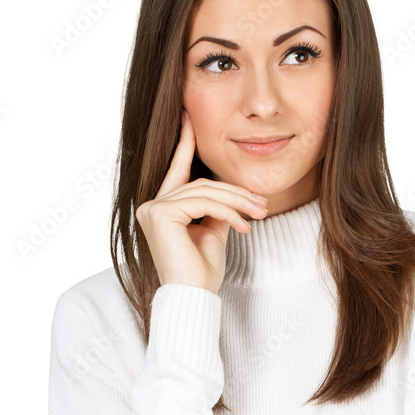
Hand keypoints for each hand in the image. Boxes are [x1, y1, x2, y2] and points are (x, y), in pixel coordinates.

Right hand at [135, 109, 268, 293]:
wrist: (194, 296)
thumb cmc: (201, 272)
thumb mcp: (213, 232)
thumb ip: (217, 208)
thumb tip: (231, 191)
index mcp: (162, 209)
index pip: (178, 171)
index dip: (184, 143)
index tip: (190, 118)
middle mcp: (151, 206)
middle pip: (201, 184)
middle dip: (235, 191)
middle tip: (262, 203)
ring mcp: (152, 209)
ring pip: (205, 192)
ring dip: (237, 202)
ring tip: (260, 214)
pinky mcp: (160, 215)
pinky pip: (202, 203)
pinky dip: (228, 212)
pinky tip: (244, 226)